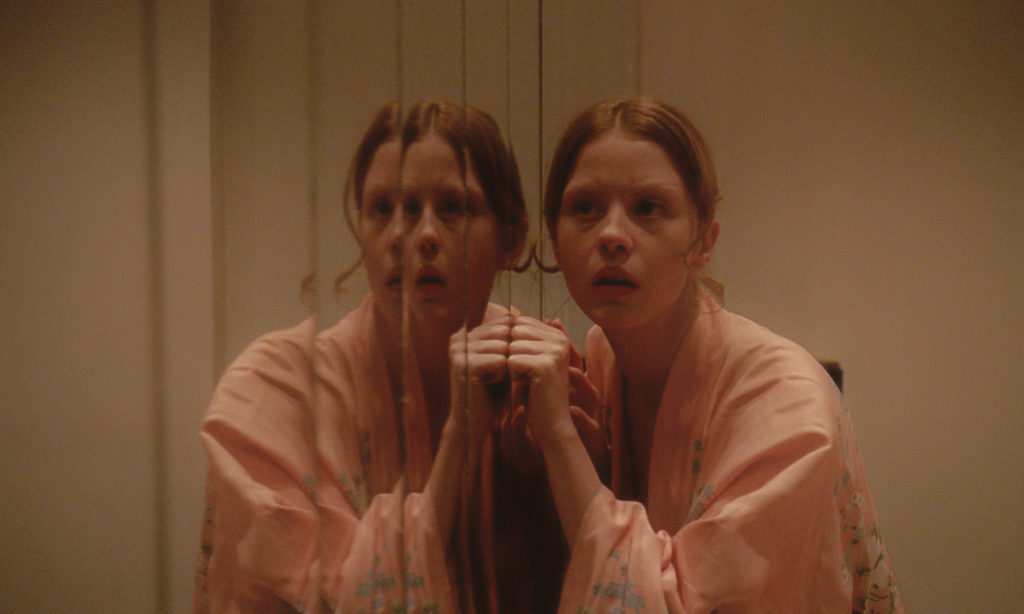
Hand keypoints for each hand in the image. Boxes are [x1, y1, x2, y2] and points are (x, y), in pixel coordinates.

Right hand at [448, 312, 512, 455]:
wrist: (475, 422)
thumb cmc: (492, 393)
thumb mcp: (503, 360)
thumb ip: (509, 338)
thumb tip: (524, 314)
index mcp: (467, 333)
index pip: (505, 321)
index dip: (516, 341)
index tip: (510, 362)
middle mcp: (460, 337)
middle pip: (505, 330)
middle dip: (512, 352)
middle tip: (503, 373)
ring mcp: (459, 349)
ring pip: (504, 345)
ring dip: (508, 365)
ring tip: (493, 379)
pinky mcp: (463, 364)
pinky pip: (500, 360)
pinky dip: (502, 375)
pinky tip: (489, 385)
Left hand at [507, 315, 574, 449]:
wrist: (552, 426)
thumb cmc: (538, 395)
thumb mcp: (533, 360)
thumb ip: (527, 336)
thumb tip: (515, 311)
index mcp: (559, 336)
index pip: (520, 323)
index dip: (514, 345)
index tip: (526, 365)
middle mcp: (560, 340)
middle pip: (514, 332)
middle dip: (512, 354)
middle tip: (527, 375)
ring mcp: (555, 352)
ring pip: (511, 346)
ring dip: (512, 366)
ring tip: (529, 381)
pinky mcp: (545, 365)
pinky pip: (510, 361)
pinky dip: (513, 377)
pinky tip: (528, 388)